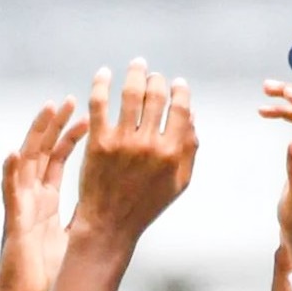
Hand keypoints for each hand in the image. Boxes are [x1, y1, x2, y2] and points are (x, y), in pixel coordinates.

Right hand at [0, 98, 88, 290]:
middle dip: (54, 124)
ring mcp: (21, 205)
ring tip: (46, 110)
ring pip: (26, 161)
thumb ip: (85, 216)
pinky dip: (10, 172)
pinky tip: (14, 154)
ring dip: (35, 135)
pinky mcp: (14, 220)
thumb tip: (111, 204)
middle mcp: (31, 196)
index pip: (58, 158)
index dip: (70, 135)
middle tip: (68, 99)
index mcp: (45, 198)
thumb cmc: (47, 270)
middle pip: (42, 151)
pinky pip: (11, 193)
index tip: (87, 115)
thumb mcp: (73, 235)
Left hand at [72, 59, 198, 243]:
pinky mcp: (98, 143)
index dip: (180, 90)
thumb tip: (193, 114)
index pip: (181, 109)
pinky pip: (99, 103)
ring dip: (134, 73)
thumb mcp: (178, 182)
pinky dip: (101, 83)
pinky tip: (104, 73)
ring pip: (130, 94)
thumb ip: (189, 149)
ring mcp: (122, 142)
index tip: (177, 82)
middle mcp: (149, 144)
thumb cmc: (146, 204)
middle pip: (156, 96)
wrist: (109, 224)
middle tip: (152, 74)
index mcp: (172, 152)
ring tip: (136, 65)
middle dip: (157, 79)